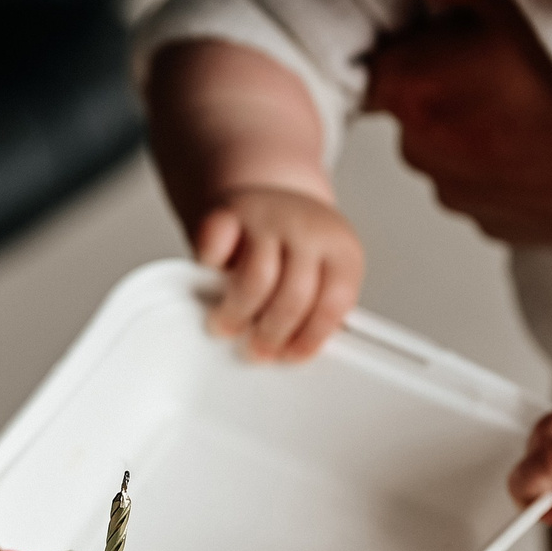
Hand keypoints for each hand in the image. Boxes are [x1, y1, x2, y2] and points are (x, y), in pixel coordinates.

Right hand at [196, 186, 365, 360]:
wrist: (268, 194)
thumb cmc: (294, 250)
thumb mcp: (320, 275)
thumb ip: (314, 309)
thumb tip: (289, 353)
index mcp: (341, 250)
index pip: (333, 303)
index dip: (310, 338)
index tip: (290, 356)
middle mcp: (308, 228)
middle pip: (294, 295)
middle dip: (271, 334)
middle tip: (255, 351)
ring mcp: (268, 216)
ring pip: (257, 278)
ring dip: (238, 313)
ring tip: (227, 326)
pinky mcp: (228, 211)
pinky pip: (216, 245)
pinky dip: (210, 267)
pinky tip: (211, 280)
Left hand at [344, 0, 551, 250]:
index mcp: (404, 87)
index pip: (389, 59)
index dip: (424, 43)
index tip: (463, 38)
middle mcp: (415, 148)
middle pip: (416, 103)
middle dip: (448, 82)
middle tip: (506, 67)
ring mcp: (451, 191)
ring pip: (450, 144)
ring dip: (476, 124)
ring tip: (531, 105)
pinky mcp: (484, 220)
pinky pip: (481, 181)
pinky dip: (503, 163)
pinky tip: (541, 143)